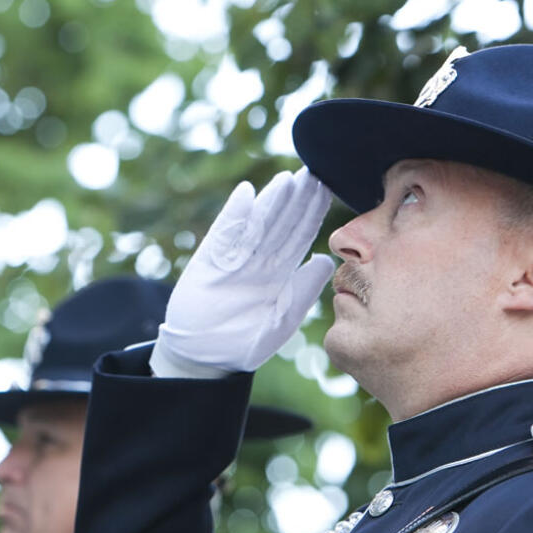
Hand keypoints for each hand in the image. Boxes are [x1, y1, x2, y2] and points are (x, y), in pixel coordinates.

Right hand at [151, 167, 333, 376]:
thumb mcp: (281, 321)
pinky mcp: (208, 263)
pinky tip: (246, 195)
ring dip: (271, 202)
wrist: (205, 359)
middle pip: (280, 224)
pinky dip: (233, 214)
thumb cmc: (244, 344)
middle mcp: (257, 262)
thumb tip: (325, 260)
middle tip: (313, 173)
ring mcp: (233, 260)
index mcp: (277, 274)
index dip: (312, 214)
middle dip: (296, 200)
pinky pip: (223, 234)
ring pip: (256, 224)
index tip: (328, 191)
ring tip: (287, 180)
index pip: (298, 237)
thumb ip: (303, 292)